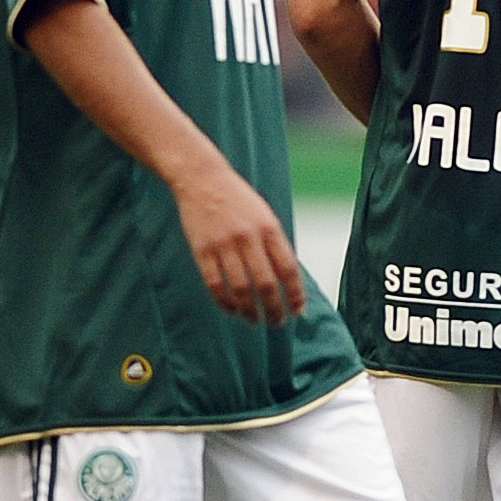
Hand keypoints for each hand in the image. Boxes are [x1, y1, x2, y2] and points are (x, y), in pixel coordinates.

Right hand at [173, 163, 306, 322]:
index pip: (288, 269)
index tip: (298, 310)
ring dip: (251, 311)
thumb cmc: (238, 199)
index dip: (296, 294)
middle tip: (278, 322)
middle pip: (266, 284)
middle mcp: (248, 237)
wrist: (202, 178)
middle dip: (275, 309)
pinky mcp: (202, 250)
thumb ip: (275, 245)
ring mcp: (223, 244)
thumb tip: (288, 280)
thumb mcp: (265, 216)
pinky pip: (215, 284)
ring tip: (256, 321)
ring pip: (241, 289)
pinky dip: (225, 302)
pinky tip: (232, 311)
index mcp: (269, 228)